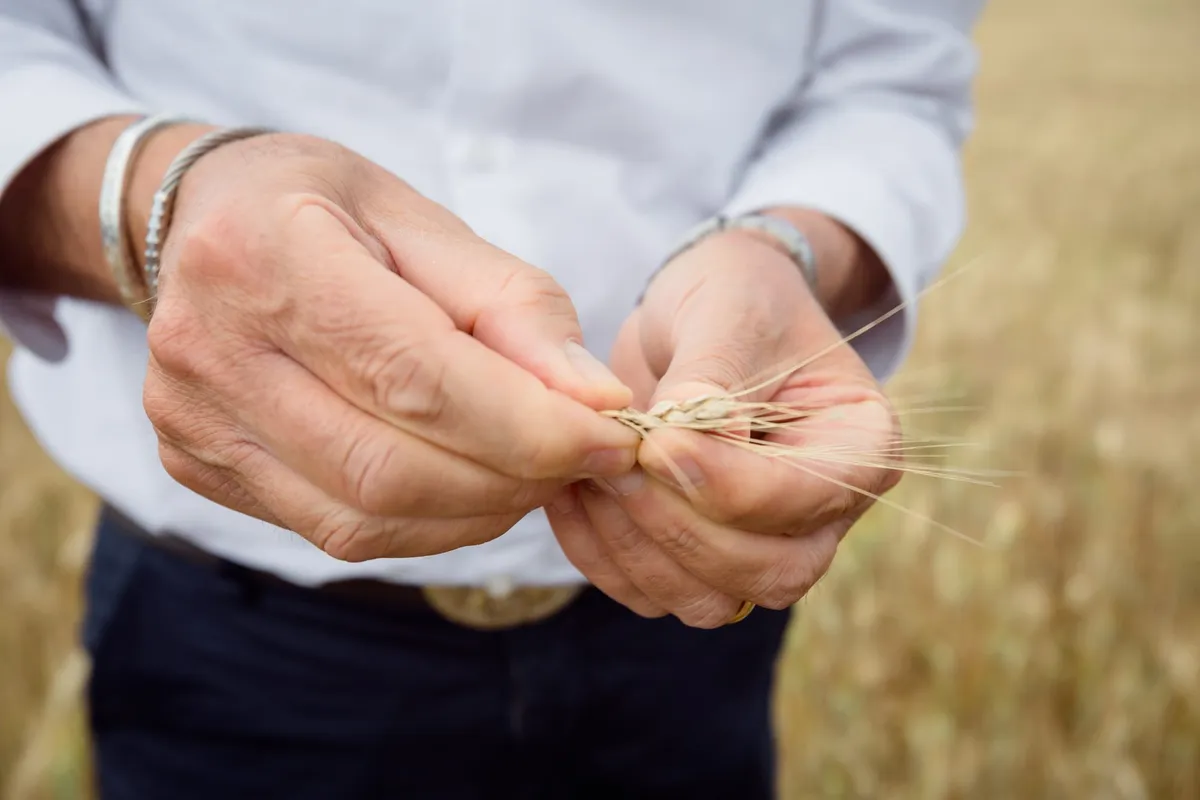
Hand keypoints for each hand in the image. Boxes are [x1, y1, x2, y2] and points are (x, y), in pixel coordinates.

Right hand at [141, 132, 638, 559]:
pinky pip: (336, 532)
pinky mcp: (198, 467)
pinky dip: (427, 524)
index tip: (614, 438)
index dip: (529, 425)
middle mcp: (208, 347)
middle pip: (390, 466)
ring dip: (478, 512)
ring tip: (533, 469)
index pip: (414, 376)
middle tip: (583, 458)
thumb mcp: (425, 219)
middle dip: (514, 478)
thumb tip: (596, 404)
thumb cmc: (324, 207)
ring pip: (365, 518)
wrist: (200, 219)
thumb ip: (513, 307)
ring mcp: (191, 420)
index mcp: (263, 255)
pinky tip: (469, 486)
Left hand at [546, 222, 900, 626]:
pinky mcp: (700, 559)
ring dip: (636, 547)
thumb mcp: (727, 310)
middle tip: (615, 461)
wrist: (698, 312)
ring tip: (588, 473)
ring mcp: (763, 545)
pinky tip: (569, 495)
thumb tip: (684, 441)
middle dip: (682, 526)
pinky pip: (652, 592)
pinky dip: (603, 555)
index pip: (804, 497)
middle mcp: (822, 513)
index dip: (727, 482)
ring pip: (710, 599)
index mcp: (861, 446)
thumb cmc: (731, 297)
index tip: (657, 440)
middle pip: (770, 572)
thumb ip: (712, 376)